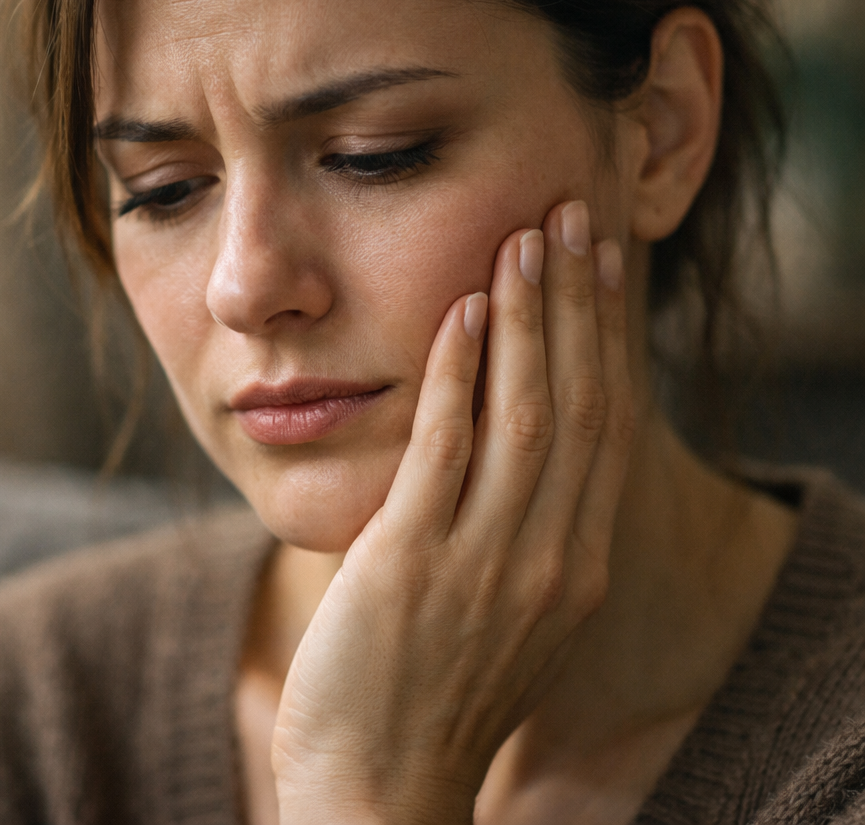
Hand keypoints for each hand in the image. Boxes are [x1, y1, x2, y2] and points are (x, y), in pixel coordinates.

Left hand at [271, 200, 634, 824]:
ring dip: (528, 319)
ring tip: (525, 240)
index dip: (606, 336)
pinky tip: (462, 311)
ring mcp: (486, 562)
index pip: (606, 424)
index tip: (601, 264)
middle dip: (577, 303)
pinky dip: (460, 373)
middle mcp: (550, 557)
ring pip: (525, 415)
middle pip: (577, 403)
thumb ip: (522, 528)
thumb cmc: (432, 689)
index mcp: (575, 564)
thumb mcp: (506, 608)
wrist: (379, 787)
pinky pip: (446, 450)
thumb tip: (511, 439)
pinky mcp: (412, 564)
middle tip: (571, 219)